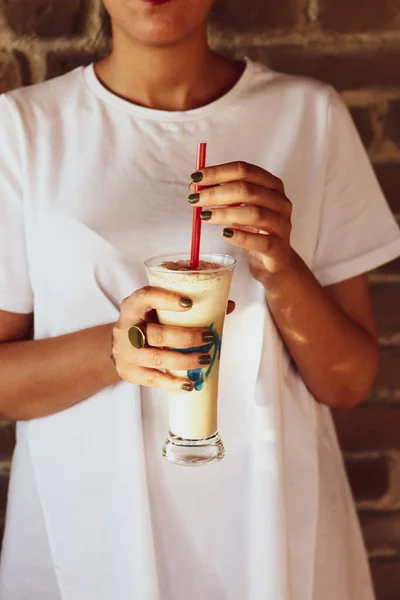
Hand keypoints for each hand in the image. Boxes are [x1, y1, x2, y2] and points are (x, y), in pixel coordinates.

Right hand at [112, 286, 234, 392]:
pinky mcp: (130, 372)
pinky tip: (189, 384)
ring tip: (205, 359)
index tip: (190, 303)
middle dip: (186, 337)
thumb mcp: (157, 309)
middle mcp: (125, 329)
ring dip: (184, 361)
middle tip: (209, 337)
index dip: (166, 299)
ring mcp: (126, 353)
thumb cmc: (146, 321)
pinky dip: (172, 383)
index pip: (146, 297)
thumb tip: (228, 305)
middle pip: (156, 334)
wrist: (120, 345)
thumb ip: (188, 306)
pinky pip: (153, 380)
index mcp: (132, 306)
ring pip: (157, 358)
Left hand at [189, 161, 292, 283]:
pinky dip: (240, 237)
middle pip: (247, 190)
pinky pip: (259, 241)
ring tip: (205, 217)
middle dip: (216, 193)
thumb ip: (221, 195)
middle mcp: (280, 202)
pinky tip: (224, 234)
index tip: (196, 178)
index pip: (244, 170)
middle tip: (195, 199)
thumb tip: (195, 186)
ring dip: (225, 213)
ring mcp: (282, 225)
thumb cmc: (255, 230)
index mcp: (272, 185)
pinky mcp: (278, 248)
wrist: (274, 260)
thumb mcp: (239, 208)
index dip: (218, 172)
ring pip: (253, 213)